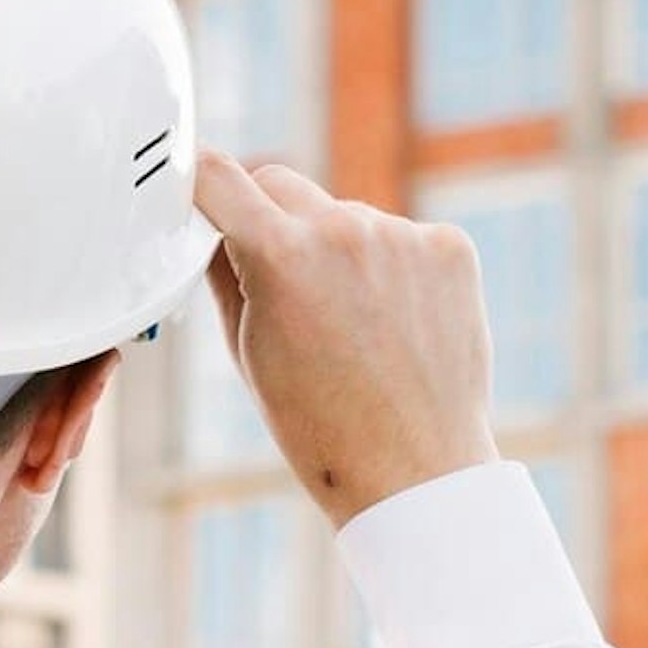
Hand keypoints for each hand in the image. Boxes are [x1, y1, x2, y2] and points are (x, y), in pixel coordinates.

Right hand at [196, 154, 497, 525]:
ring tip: (353, 326)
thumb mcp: (247, 349)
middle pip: (281, 185)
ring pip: (345, 216)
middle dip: (268, 220)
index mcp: (281, 255)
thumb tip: (217, 224)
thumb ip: (226, 272)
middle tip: (278, 278)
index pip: (218, 176)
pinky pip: (402, 237)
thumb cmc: (321, 427)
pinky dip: (393, 267)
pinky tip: (398, 324)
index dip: (200, 182)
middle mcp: (345, 230)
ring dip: (337, 250)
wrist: (415, 470)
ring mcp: (405, 235)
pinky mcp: (450, 247)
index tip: (197, 188)